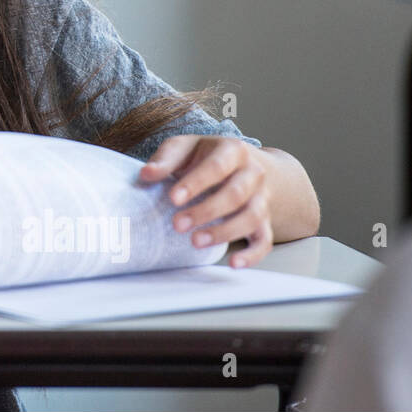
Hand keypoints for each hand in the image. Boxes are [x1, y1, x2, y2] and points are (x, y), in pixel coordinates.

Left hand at [137, 135, 272, 268]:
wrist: (243, 164)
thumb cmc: (205, 156)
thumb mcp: (185, 147)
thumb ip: (166, 159)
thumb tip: (146, 174)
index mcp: (233, 150)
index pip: (217, 166)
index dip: (195, 183)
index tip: (173, 198)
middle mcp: (253, 173)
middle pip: (235, 194)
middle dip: (206, 212)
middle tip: (177, 225)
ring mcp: (262, 198)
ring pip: (251, 217)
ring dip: (224, 233)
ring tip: (195, 242)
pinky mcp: (264, 221)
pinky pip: (265, 240)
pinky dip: (252, 254)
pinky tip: (233, 264)